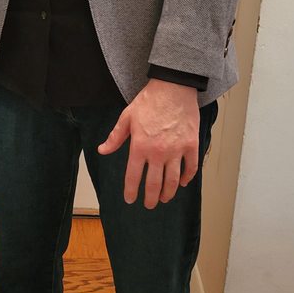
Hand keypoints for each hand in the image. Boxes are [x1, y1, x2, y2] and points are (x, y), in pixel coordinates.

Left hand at [97, 80, 200, 208]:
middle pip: (154, 184)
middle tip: (149, 205)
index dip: (131, 191)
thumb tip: (102, 150)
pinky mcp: (191, 145)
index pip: (133, 177)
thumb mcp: (127, 117)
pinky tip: (182, 183)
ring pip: (173, 180)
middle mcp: (158, 153)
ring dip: (168, 193)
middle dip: (150, 198)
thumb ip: (115, 137)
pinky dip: (187, 178)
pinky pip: (191, 167)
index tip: (130, 199)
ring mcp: (176, 150)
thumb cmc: (149, 100)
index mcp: (139, 147)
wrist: (173, 87)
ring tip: (164, 199)